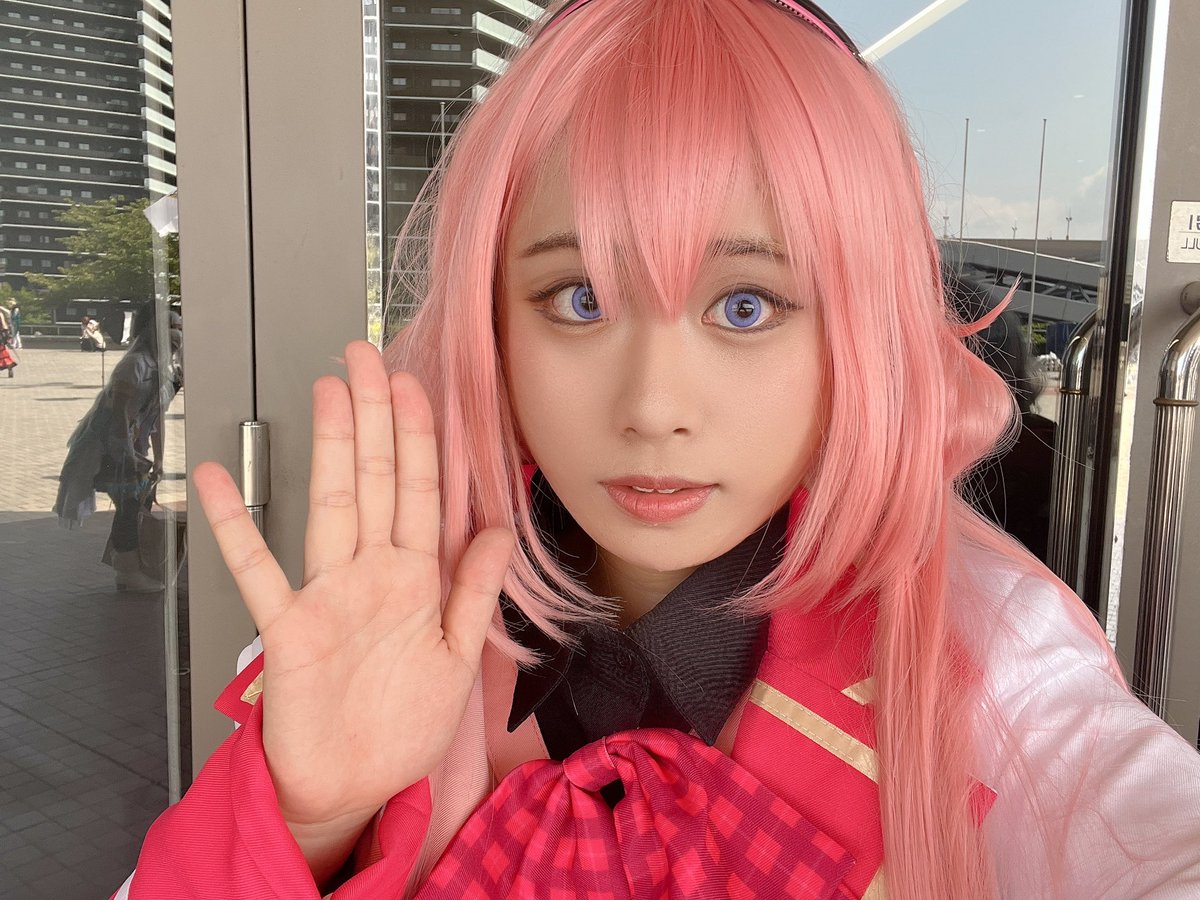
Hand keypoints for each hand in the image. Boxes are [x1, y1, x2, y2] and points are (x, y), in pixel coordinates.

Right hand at [194, 341, 513, 847]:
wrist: (357, 787)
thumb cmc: (404, 724)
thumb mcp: (458, 654)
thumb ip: (476, 589)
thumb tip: (502, 527)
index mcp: (417, 578)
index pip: (423, 492)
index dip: (421, 437)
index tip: (416, 385)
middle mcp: (373, 574)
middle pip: (378, 480)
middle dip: (376, 417)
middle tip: (367, 355)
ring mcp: (328, 594)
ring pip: (334, 505)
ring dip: (333, 448)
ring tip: (330, 390)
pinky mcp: (288, 629)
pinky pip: (258, 571)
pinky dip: (236, 528)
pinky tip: (220, 482)